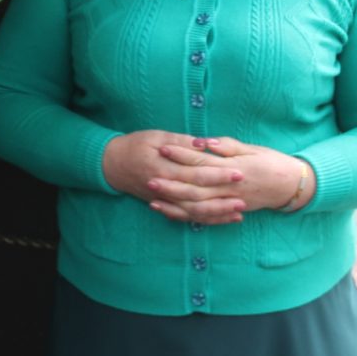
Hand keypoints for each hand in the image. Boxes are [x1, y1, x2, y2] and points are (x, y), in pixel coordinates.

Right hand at [102, 129, 246, 224]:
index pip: (196, 173)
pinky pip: (187, 217)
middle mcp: (165, 187)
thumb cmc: (135, 145)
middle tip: (244, 195)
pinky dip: (205, 219)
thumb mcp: (156, 136)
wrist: (111, 165)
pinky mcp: (164, 205)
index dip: (218, 173)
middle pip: (198, 196)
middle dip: (222, 196)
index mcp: (164, 167)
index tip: (238, 171)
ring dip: (216, 213)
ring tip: (238, 212)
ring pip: (193, 212)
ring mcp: (164, 199)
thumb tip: (203, 144)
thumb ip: (180, 142)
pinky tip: (223, 218)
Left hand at [151, 135, 314, 221]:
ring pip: (197, 206)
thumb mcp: (251, 149)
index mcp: (233, 168)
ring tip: (153, 197)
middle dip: (171, 183)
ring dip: (174, 203)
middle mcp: (229, 188)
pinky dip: (186, 216)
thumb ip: (226, 146)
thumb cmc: (271, 162)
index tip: (163, 148)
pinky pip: (204, 217)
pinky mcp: (228, 211)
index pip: (202, 162)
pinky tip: (168, 212)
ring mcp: (228, 202)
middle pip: (194, 188)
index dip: (181, 155)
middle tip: (149, 177)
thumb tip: (203, 141)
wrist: (290, 186)